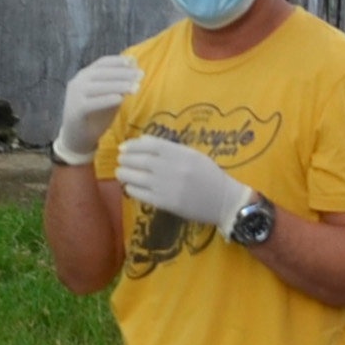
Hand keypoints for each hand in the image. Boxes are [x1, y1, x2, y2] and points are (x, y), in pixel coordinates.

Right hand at [53, 56, 142, 164]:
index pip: (102, 63)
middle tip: (141, 75)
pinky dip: (107, 100)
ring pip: (99, 87)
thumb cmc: (96, 115)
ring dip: (119, 86)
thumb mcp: (109, 97)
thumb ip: (118, 84)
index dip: (118, 61)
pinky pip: (93, 103)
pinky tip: (120, 99)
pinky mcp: (76, 110)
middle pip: (102, 73)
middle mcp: (78, 82)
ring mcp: (75, 96)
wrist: (77, 137)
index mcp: (85, 75)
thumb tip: (134, 68)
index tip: (134, 62)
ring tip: (135, 88)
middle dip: (123, 73)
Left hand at [113, 135, 252, 228]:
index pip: (150, 144)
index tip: (123, 147)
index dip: (133, 145)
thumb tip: (144, 141)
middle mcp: (171, 167)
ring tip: (120, 172)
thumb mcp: (194, 155)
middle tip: (119, 160)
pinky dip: (132, 189)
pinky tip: (129, 187)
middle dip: (126, 159)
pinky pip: (141, 194)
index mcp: (180, 153)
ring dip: (124, 174)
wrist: (224, 201)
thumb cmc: (210, 175)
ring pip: (136, 177)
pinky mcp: (164, 203)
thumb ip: (170, 148)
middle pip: (140, 160)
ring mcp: (166, 186)